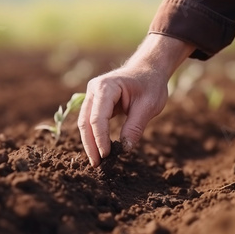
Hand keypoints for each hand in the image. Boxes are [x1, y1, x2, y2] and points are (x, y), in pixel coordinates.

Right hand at [78, 34, 193, 166]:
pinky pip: (90, 121)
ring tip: (97, 161)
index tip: (106, 155)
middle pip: (85, 121)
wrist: (148, 69)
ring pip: (84, 123)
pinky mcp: (94, 102)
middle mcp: (94, 90)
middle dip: (90, 144)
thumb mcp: (148, 105)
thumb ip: (135, 127)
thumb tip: (125, 148)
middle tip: (97, 164)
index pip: (98, 118)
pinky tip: (99, 150)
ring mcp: (92, 95)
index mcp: (106, 87)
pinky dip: (94, 136)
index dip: (100, 138)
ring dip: (90, 142)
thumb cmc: (150, 84)